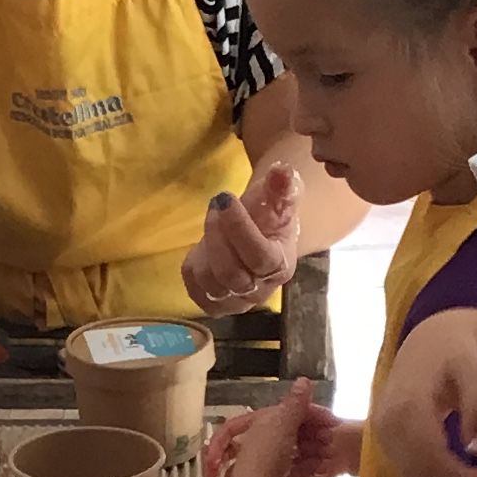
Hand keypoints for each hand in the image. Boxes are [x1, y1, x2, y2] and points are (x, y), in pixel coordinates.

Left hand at [183, 163, 301, 315]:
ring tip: (214, 221)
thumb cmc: (271, 216)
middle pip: (231, 274)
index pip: (260, 257)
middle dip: (217, 234)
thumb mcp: (279, 197)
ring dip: (206, 245)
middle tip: (217, 204)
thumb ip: (282, 185)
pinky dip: (194, 262)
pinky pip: (193, 284)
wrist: (262, 236)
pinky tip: (207, 246)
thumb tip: (282, 171)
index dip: (239, 228)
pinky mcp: (213, 304)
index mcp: (281, 266)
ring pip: (209, 281)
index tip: (224, 198)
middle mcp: (260, 291)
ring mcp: (236, 302)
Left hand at [203, 380, 354, 476]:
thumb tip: (304, 380)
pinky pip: (292, 469)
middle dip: (312, 431)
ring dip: (312, 448)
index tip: (328, 418)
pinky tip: (320, 465)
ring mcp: (263, 463)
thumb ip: (295, 403)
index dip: (307, 412)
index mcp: (256, 423)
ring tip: (330, 449)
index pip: (283, 411)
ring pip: (292, 450)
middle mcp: (256, 442)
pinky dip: (306, 466)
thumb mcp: (282, 422)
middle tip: (332, 434)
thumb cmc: (266, 453)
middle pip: (288, 431)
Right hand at [374, 312, 476, 476]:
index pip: (429, 454)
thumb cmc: (456, 355)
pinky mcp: (385, 443)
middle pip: (420, 471)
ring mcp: (382, 434)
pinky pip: (412, 472)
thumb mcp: (475, 368)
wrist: (429, 345)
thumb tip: (475, 447)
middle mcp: (386, 422)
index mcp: (406, 402)